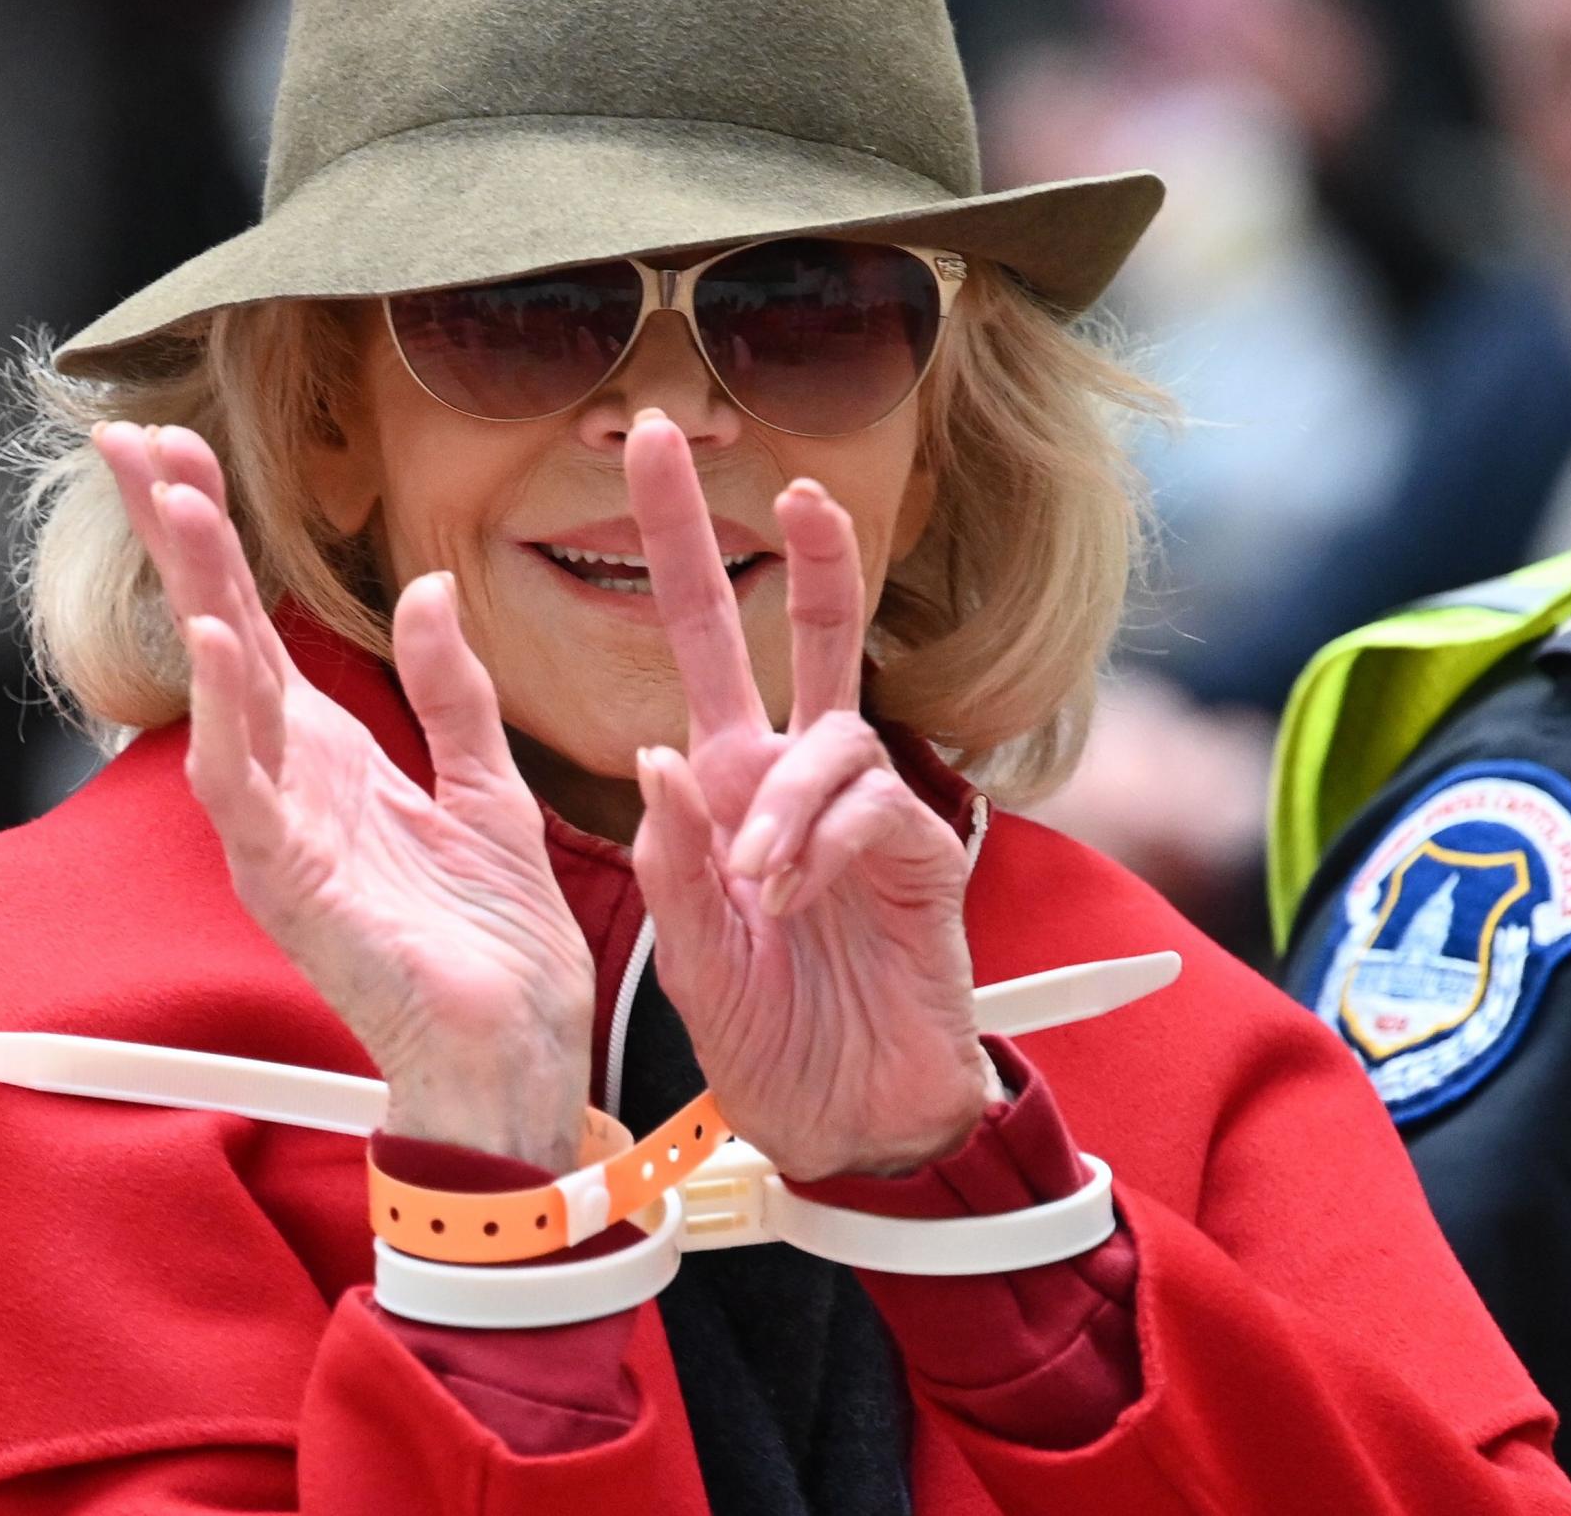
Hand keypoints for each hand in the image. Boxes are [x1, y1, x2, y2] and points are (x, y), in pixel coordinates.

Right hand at [94, 423, 593, 1171]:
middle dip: (179, 536)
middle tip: (131, 436)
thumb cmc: (497, 943)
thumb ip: (451, 691)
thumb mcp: (490, 789)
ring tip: (174, 499)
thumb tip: (424, 588)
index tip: (177, 444)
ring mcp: (280, 836)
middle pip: (217, 634)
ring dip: (195, 594)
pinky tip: (219, 641)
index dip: (216, 537)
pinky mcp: (293, 890)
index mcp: (332, 758)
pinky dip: (227, 715)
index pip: (257, 623)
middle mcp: (289, 787)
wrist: (519, 1057)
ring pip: (219, 696)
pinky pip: (247, 792)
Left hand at [624, 414, 990, 1180]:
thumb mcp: (687, 951)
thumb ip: (672, 859)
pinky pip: (874, 810)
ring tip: (758, 882)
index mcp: (727, 783)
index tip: (648, 449)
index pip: (703, 642)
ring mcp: (866, 814)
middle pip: (808, 633)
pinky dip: (826, 845)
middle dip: (805, 552)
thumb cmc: (763, 1035)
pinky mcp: (921, 858)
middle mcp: (796, 779)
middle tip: (788, 478)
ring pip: (835, 736)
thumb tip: (659, 746)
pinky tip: (799, 897)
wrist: (847, 1122)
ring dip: (787, 800)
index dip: (680, 546)